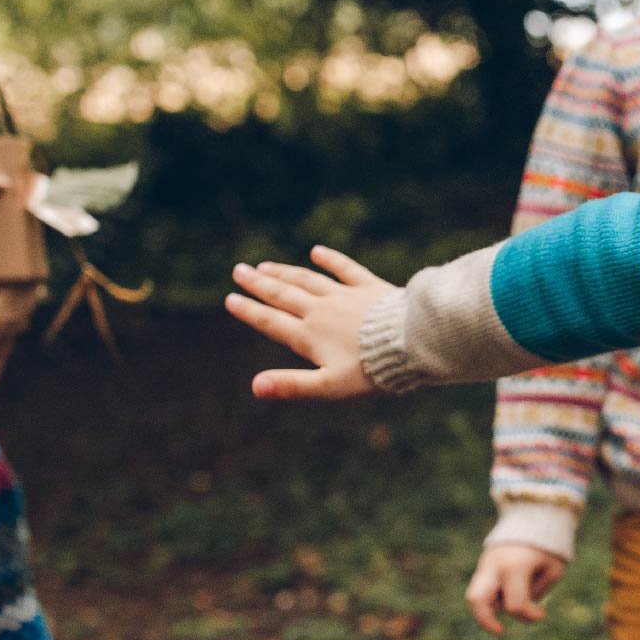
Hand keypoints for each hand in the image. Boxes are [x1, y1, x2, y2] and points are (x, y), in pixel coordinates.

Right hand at [228, 247, 397, 402]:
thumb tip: (255, 387)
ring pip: (308, 280)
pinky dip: (330, 259)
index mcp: (310, 336)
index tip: (230, 298)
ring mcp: (345, 296)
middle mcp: (322, 311)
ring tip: (265, 265)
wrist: (409, 343)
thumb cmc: (370, 370)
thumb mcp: (329, 385)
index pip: (271, 322)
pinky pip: (346, 269)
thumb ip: (292, 385)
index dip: (250, 311)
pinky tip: (317, 252)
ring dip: (285, 272)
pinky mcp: (369, 287)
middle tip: (239, 270)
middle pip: (284, 295)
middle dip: (259, 284)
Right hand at [465, 542, 568, 634]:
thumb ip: (535, 594)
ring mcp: (484, 566)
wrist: (532, 521)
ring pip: (473, 597)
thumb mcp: (552, 571)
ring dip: (488, 611)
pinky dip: (491, 600)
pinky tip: (508, 597)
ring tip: (505, 613)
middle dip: (486, 622)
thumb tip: (517, 612)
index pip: (514, 605)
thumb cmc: (546, 550)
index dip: (529, 616)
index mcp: (515, 567)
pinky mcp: (482, 567)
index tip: (542, 614)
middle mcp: (494, 567)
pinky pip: (480, 590)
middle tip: (500, 631)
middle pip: (476, 600)